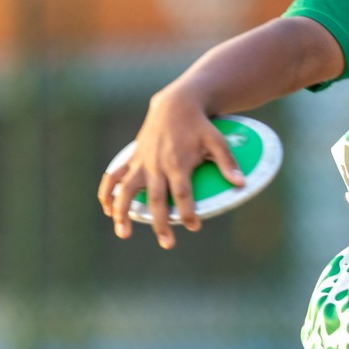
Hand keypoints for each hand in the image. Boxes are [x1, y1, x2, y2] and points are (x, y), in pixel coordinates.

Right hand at [96, 85, 244, 248]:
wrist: (175, 105)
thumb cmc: (199, 125)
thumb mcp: (217, 140)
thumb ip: (227, 162)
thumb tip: (241, 184)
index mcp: (178, 162)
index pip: (182, 193)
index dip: (187, 212)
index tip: (194, 226)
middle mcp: (157, 165)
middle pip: (156, 198)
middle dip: (160, 223)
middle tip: (168, 244)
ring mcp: (142, 162)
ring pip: (127, 190)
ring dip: (123, 211)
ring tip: (123, 233)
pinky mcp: (132, 159)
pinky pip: (114, 176)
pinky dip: (107, 192)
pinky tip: (107, 209)